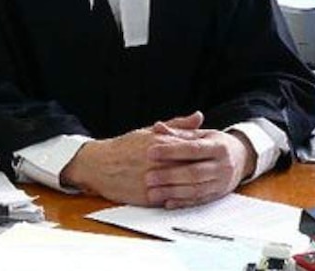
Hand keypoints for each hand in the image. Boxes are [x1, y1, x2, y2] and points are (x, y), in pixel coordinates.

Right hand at [58, 112, 205, 205]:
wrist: (99, 164)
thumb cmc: (125, 146)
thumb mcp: (149, 131)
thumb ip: (178, 125)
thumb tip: (199, 116)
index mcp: (159, 143)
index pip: (191, 147)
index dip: (204, 152)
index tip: (215, 154)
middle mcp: (156, 160)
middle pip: (188, 167)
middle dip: (202, 170)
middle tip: (216, 172)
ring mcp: (151, 179)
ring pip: (180, 185)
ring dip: (193, 186)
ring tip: (205, 186)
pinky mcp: (145, 196)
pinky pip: (168, 199)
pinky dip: (179, 199)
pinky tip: (188, 197)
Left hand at [145, 121, 257, 208]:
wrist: (242, 158)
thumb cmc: (215, 143)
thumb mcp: (201, 134)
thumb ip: (179, 132)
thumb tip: (158, 127)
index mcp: (218, 146)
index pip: (193, 149)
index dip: (171, 151)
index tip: (150, 152)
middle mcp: (222, 165)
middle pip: (194, 172)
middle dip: (169, 176)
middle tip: (148, 177)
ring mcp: (221, 182)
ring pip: (196, 190)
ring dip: (172, 193)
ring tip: (152, 192)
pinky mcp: (218, 195)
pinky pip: (199, 201)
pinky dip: (182, 203)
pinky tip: (167, 203)